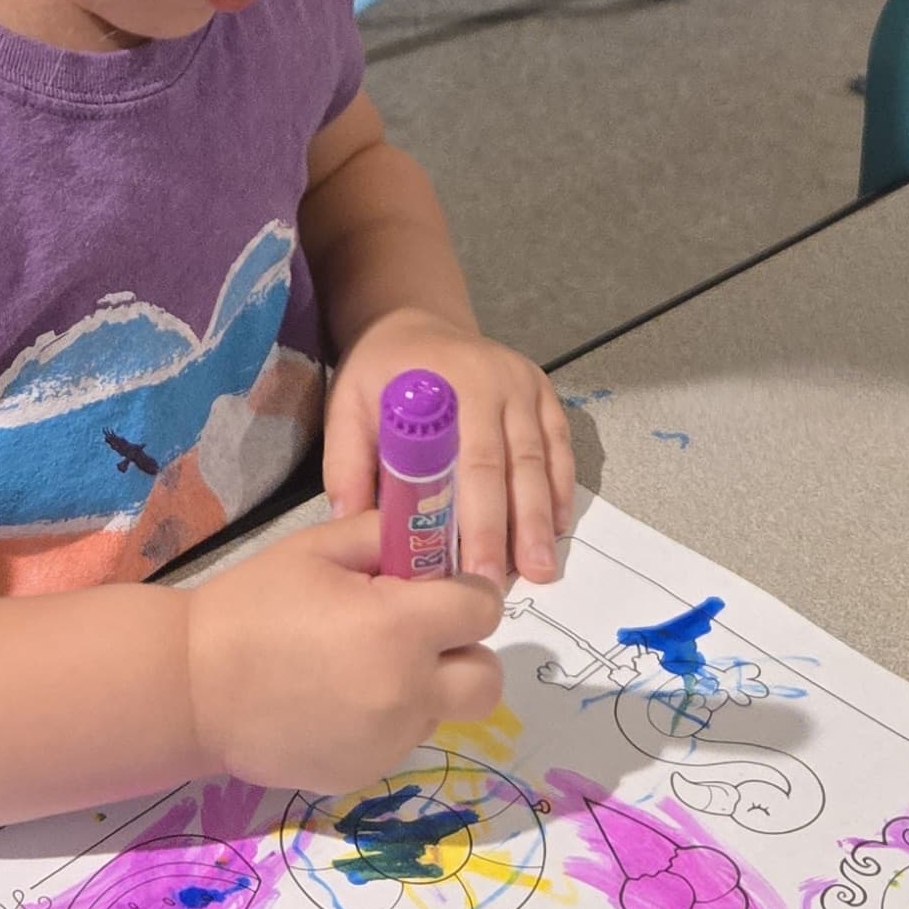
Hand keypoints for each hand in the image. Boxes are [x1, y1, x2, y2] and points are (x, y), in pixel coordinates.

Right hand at [182, 512, 502, 795]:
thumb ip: (387, 536)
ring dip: (424, 687)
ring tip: (361, 667)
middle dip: (464, 652)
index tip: (433, 588)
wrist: (191, 687)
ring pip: (444, 711)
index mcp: (401, 627)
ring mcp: (390, 741)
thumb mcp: (319, 549)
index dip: (464, 593)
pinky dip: (385, 720)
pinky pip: (401, 740)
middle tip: (416, 636)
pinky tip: (334, 700)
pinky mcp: (366, 773)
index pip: (484, 608)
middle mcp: (409, 691)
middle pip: (486, 679)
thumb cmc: (252, 606)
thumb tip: (436, 539)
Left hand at [324, 311, 577, 589]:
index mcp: (454, 385)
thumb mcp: (349, 406)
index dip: (477, 522)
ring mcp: (527, 387)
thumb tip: (352, 529)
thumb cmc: (380, 372)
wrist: (413, 321)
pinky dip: (560, 490)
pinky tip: (556, 529)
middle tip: (506, 586)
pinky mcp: (544, 394)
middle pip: (513, 468)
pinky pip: (559, 448)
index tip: (472, 575)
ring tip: (540, 571)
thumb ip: (348, 463)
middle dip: (514, 532)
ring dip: (541, 519)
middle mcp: (500, 383)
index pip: (473, 464)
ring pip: (542, 462)